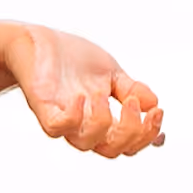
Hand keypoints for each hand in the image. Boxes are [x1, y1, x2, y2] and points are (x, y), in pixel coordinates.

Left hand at [4, 22, 163, 158]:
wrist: (34, 41)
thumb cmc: (69, 59)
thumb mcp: (110, 73)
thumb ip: (131, 90)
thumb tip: (154, 104)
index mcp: (101, 119)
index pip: (127, 144)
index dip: (146, 136)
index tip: (157, 112)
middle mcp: (82, 125)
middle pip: (112, 150)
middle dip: (132, 132)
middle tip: (135, 103)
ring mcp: (62, 118)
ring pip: (86, 144)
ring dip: (103, 122)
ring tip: (103, 94)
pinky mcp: (42, 108)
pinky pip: (56, 128)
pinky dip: (73, 117)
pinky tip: (82, 97)